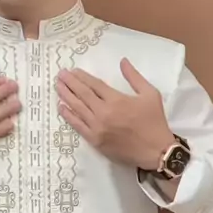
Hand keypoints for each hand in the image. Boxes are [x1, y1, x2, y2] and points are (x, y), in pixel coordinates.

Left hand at [56, 58, 174, 169]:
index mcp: (116, 99)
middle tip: (60, 74)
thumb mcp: (150, 94)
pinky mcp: (95, 140)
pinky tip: (61, 107)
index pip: (94, 85)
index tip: (73, 71)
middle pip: (82, 94)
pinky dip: (68, 116)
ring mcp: (97, 127)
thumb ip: (134, 77)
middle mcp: (104, 112)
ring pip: (77, 108)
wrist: (155, 151)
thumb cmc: (154, 122)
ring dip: (66, 96)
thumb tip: (122, 61)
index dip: (82, 77)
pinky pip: (78, 126)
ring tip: (57, 86)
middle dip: (70, 83)